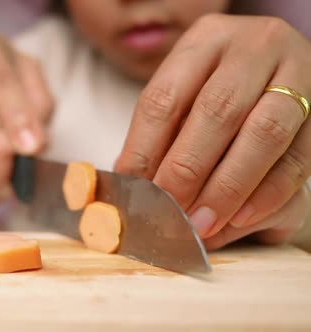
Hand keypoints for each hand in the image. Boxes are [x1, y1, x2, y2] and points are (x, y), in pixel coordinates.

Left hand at [115, 14, 310, 246]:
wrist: (271, 74)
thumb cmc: (212, 89)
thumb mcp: (181, 94)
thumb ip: (157, 133)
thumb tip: (128, 182)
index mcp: (206, 39)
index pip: (166, 97)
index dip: (144, 149)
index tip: (134, 190)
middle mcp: (254, 46)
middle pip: (217, 110)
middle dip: (187, 170)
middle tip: (169, 211)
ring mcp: (296, 73)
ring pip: (264, 133)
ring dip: (228, 187)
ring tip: (201, 224)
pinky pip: (299, 158)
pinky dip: (266, 194)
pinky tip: (238, 218)